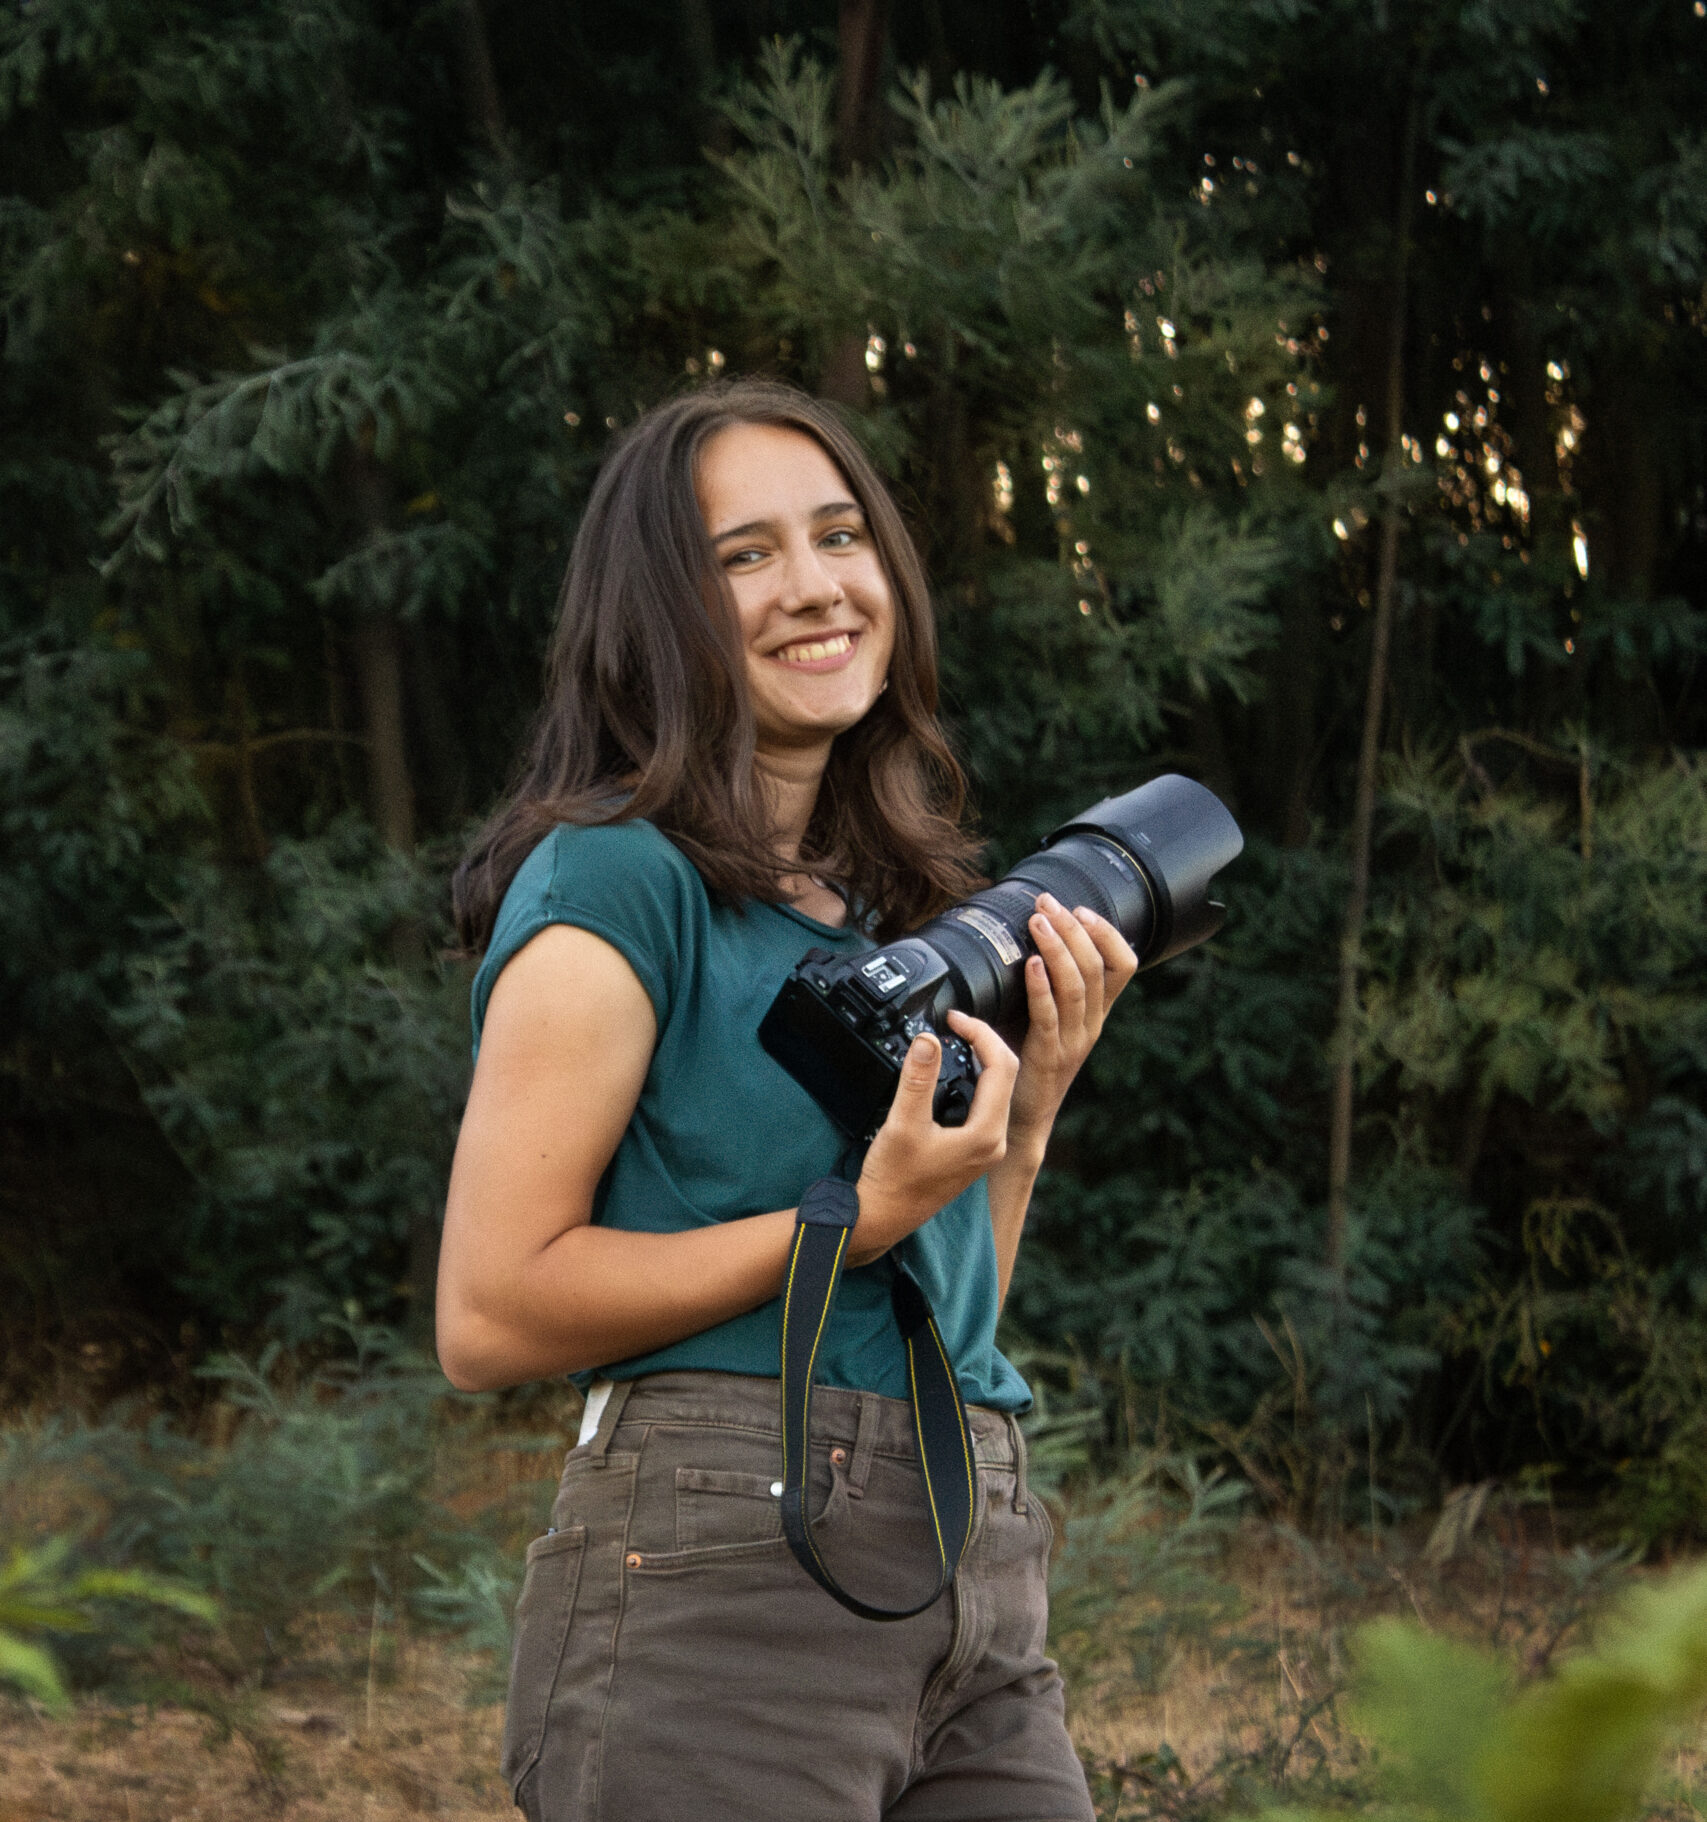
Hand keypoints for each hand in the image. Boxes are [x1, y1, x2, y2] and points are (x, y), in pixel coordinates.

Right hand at [849, 1013, 1017, 1265]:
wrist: (883, 1216)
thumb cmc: (893, 1179)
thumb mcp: (903, 1123)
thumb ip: (918, 1078)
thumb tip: (929, 1039)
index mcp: (986, 1134)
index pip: (1001, 1067)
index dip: (981, 1033)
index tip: (954, 1018)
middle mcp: (994, 1142)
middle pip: (1005, 1075)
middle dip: (983, 1042)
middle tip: (954, 1023)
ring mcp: (985, 1148)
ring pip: (997, 1090)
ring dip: (979, 1060)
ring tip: (953, 1039)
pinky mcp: (973, 1151)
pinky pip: (984, 1105)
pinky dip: (972, 1080)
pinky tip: (950, 1072)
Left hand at [1007, 892, 1137, 1148]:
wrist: (1020, 1120)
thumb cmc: (1025, 1062)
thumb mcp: (1040, 1017)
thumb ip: (1040, 984)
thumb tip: (1019, 938)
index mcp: (1095, 1013)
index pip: (1123, 965)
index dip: (1108, 933)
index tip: (1081, 908)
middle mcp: (1091, 1025)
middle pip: (1097, 967)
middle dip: (1074, 928)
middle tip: (1049, 902)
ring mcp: (1073, 1041)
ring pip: (1078, 986)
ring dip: (1057, 948)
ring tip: (1038, 921)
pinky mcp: (1048, 1057)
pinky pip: (1050, 1015)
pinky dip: (1041, 986)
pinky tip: (1031, 964)